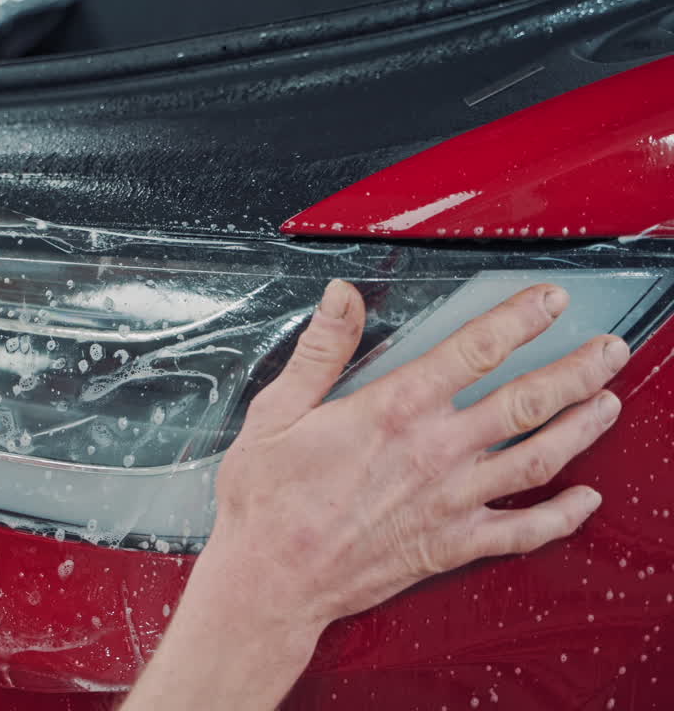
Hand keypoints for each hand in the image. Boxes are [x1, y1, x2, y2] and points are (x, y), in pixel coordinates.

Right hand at [212, 280, 624, 625]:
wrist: (271, 581)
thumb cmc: (267, 501)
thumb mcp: (276, 411)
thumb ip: (320, 350)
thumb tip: (341, 297)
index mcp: (393, 410)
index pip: (475, 350)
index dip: (520, 319)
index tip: (548, 301)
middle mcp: (435, 452)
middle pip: (526, 401)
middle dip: (577, 370)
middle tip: (608, 349)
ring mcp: (450, 501)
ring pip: (538, 458)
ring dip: (581, 427)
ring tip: (609, 403)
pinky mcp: (451, 544)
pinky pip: (523, 531)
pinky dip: (562, 516)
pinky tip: (585, 500)